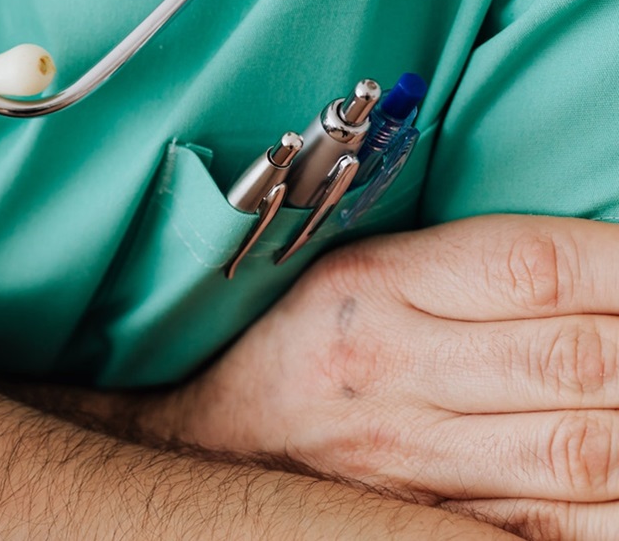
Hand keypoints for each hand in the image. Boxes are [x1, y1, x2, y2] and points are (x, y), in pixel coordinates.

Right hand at [141, 214, 618, 535]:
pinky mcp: (431, 524)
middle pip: (577, 359)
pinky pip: (557, 527)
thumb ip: (476, 268)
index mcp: (376, 285)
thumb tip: (608, 267)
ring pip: (584, 451)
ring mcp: (413, 458)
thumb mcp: (362, 272)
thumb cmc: (300, 344)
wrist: (205, 444)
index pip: (537, 267)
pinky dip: (613, 507)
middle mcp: (393, 369)